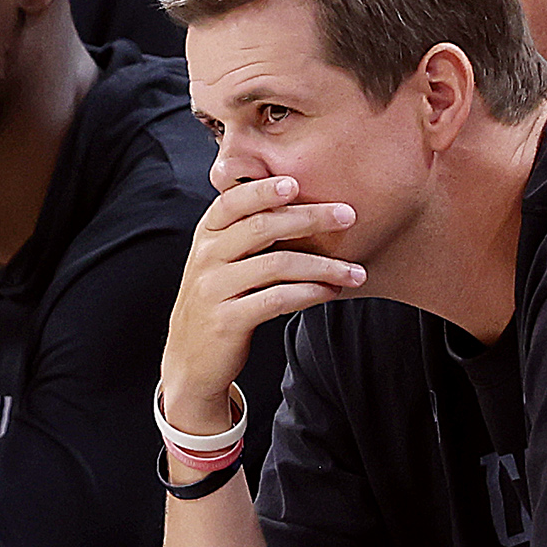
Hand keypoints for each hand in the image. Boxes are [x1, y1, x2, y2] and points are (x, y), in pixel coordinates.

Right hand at [159, 174, 364, 429]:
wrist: (190, 363)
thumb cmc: (218, 305)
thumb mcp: (221, 264)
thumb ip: (245, 235)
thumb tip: (296, 204)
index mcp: (206, 237)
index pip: (233, 202)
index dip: (264, 190)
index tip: (298, 183)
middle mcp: (206, 258)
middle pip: (263, 226)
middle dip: (310, 218)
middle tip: (348, 215)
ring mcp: (214, 289)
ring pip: (277, 264)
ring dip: (323, 266)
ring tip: (355, 271)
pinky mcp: (227, 320)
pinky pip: (277, 299)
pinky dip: (310, 293)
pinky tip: (331, 292)